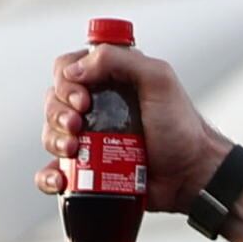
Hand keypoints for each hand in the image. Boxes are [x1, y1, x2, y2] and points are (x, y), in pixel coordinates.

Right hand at [37, 36, 219, 210]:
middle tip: (79, 126)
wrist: (192, 175)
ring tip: (74, 150)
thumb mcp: (159, 79)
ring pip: (51, 134)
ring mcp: (89, 139)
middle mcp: (95, 107)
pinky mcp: (88, 170)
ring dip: (54, 140)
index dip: (66, 82)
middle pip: (53, 101)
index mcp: (107, 80)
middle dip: (58, 114)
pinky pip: (54, 171)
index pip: (66, 70)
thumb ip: (120, 60)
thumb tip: (74, 71)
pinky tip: (60, 181)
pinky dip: (49, 177)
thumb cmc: (181, 127)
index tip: (83, 100)